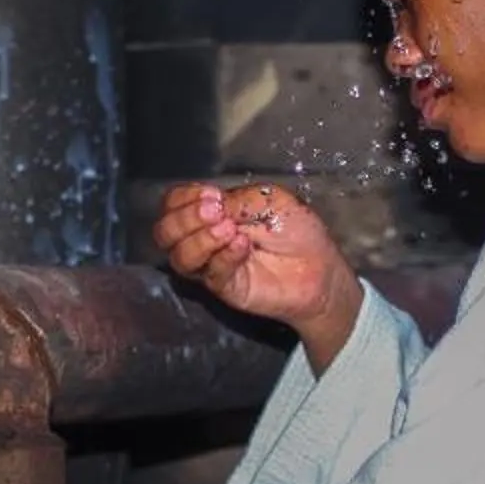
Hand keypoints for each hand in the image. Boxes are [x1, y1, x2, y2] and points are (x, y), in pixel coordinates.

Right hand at [154, 181, 362, 365]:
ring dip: (200, 238)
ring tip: (229, 230)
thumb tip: (210, 205)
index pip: (175, 203)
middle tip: (215, 212)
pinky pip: (211, 274)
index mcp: (211, 213)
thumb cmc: (297, 231)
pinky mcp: (226, 288)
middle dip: (184, 218)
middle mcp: (204, 239)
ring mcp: (212, 266)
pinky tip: (243, 245)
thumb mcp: (269, 199)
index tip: (211, 195)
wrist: (319, 267)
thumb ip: (237, 200)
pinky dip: (224, 256)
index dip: (184, 198)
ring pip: (180, 258)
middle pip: (165, 232)